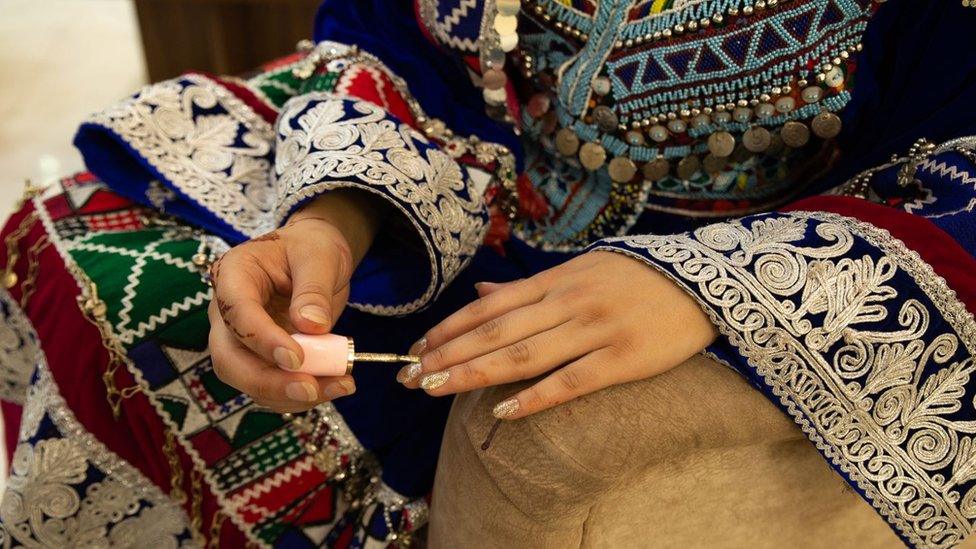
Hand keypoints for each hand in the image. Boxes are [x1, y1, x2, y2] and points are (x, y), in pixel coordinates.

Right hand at [208, 191, 380, 412]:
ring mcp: (242, 340)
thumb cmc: (311, 248)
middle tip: (310, 389)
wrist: (315, 258)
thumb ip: (313, 289)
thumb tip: (310, 326)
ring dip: (291, 394)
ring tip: (339, 385)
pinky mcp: (262, 359)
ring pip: (249, 380)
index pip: (237, 314)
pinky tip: (334, 386)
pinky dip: (300, 394)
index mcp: (234, 276)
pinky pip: (271, 386)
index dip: (262, 340)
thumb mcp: (319, 256)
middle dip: (268, 381)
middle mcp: (228, 313)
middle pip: (229, 359)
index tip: (297, 358)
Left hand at [398, 251, 718, 418]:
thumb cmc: (635, 277)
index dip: (449, 328)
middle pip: (495, 331)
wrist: (702, 280)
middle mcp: (567, 303)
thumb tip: (481, 293)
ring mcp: (593, 330)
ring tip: (436, 388)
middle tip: (410, 375)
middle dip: (447, 353)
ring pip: (522, 354)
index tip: (416, 348)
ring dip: (474, 372)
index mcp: (555, 281)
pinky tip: (503, 410)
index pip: (489, 307)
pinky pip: (571, 381)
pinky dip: (535, 396)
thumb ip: (530, 287)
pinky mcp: (621, 359)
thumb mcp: (580, 269)